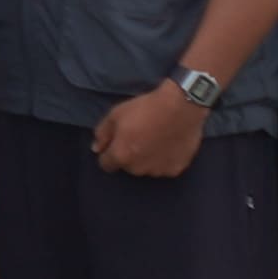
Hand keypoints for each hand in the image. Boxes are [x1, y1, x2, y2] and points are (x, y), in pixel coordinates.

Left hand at [88, 81, 209, 180]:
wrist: (180, 107)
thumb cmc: (145, 108)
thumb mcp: (116, 114)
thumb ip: (102, 133)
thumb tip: (97, 149)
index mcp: (121, 156)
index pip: (106, 165)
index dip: (108, 154)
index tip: (116, 143)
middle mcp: (138, 169)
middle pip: (127, 166)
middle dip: (129, 155)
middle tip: (138, 137)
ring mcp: (158, 171)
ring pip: (146, 168)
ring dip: (146, 159)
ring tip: (154, 140)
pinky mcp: (176, 169)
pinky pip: (164, 167)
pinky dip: (164, 159)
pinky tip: (168, 144)